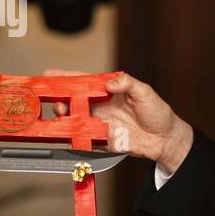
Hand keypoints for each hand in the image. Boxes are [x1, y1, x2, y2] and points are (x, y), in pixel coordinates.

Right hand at [43, 68, 193, 172]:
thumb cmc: (157, 112)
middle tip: (56, 99)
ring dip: (64, 116)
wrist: (164, 139)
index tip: (50, 75)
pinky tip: (68, 132)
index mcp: (107, 91)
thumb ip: (128, 83)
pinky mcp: (100, 140)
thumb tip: (110, 83)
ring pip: (74, 118)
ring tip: (61, 114)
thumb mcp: (145, 92)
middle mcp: (99, 106)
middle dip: (60, 98)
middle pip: (73, 100)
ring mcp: (98, 123)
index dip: (66, 77)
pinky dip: (73, 136)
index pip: (83, 81)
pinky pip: (83, 138)